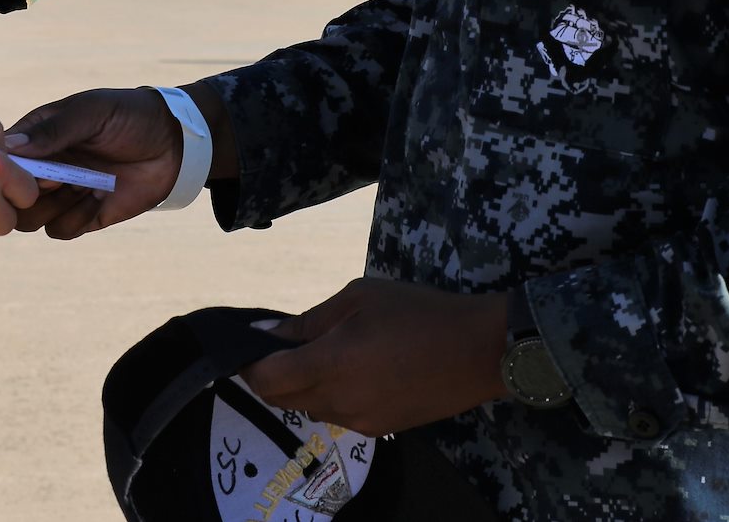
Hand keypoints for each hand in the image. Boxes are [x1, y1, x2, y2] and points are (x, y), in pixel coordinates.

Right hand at [5, 88, 183, 237]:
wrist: (175, 143)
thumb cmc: (130, 116)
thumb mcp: (92, 112)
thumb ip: (54, 129)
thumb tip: (11, 146)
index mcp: (39, 137)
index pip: (3, 159)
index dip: (11, 169)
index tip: (40, 164)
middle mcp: (45, 168)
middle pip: (11, 196)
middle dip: (31, 193)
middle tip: (61, 179)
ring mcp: (63, 194)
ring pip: (30, 218)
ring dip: (52, 207)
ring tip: (85, 187)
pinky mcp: (83, 216)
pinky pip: (59, 230)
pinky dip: (74, 220)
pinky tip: (99, 199)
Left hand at [238, 278, 508, 435]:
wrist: (479, 351)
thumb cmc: (417, 312)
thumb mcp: (358, 298)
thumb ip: (308, 321)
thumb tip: (267, 334)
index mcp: (330, 365)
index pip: (266, 380)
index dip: (249, 364)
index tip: (251, 346)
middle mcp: (339, 401)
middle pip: (282, 399)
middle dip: (272, 375)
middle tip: (285, 346)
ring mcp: (360, 421)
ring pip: (310, 408)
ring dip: (303, 387)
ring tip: (325, 354)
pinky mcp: (380, 430)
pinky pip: (338, 415)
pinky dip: (331, 396)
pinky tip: (354, 370)